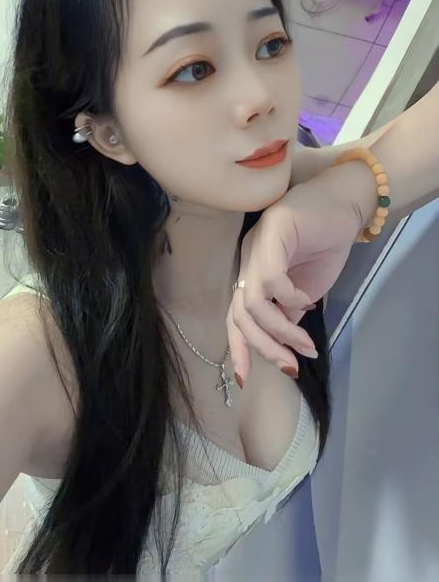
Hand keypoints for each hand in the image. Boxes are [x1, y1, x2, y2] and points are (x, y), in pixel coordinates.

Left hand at [226, 171, 362, 383]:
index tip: (245, 379)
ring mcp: (257, 244)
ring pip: (253, 301)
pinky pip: (271, 278)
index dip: (238, 348)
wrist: (346, 203)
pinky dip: (289, 297)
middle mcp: (248, 259)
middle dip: (262, 347)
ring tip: (305, 343)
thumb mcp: (306, 289)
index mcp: (252, 272)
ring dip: (279, 330)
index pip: (235, 315)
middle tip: (289, 365)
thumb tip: (281, 340)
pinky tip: (308, 301)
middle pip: (239, 314)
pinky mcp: (273, 230)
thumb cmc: (326, 242)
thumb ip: (289, 311)